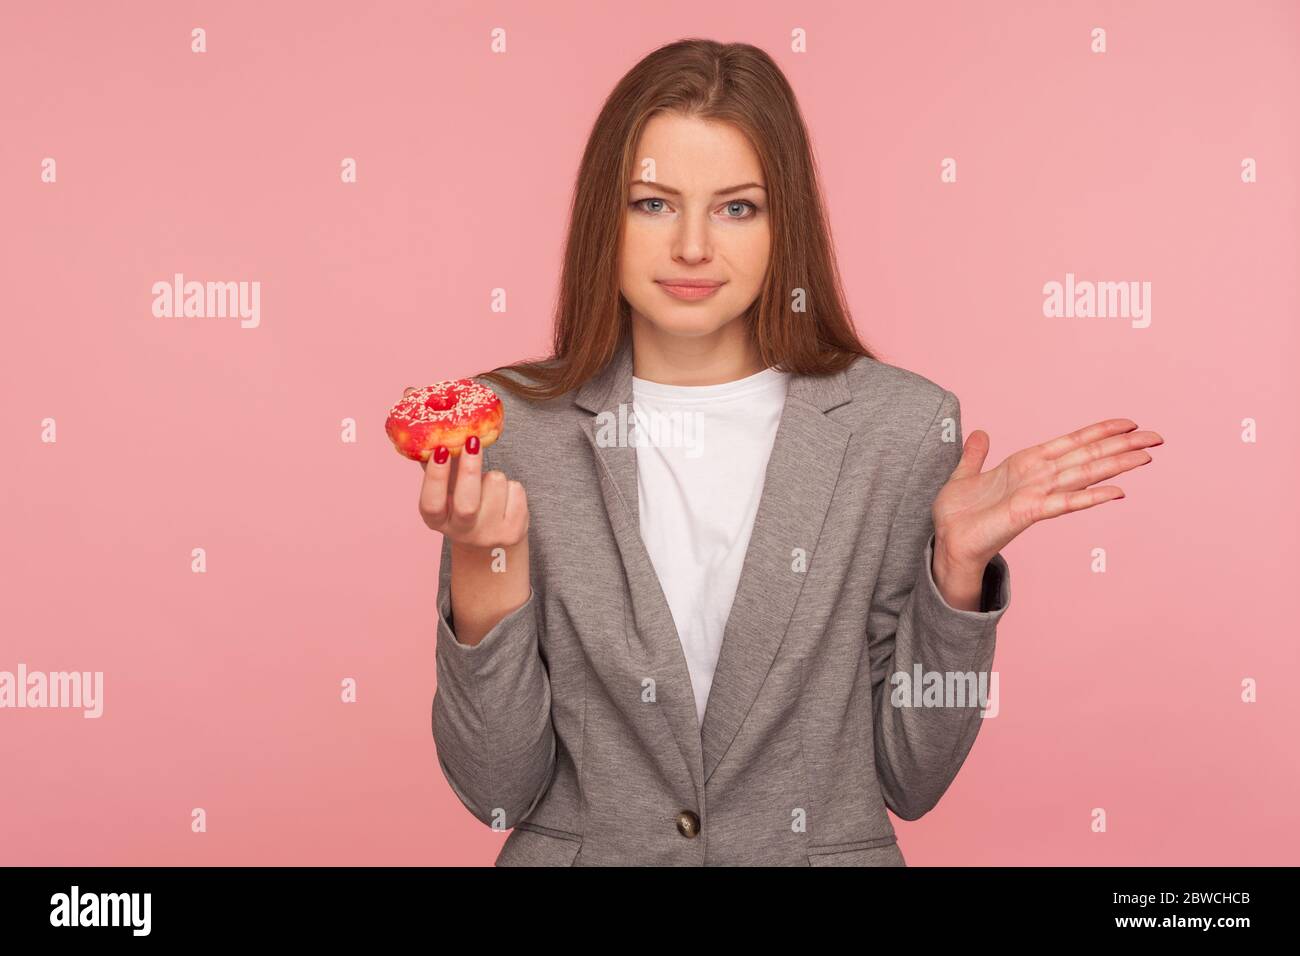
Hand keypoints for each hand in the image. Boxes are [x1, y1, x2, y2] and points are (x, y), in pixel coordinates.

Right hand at [405, 386, 529, 550]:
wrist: (491, 540)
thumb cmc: (461, 496)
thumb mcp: (444, 476)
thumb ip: (430, 442)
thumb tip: (410, 393)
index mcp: (436, 518)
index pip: (431, 502)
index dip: (435, 476)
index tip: (441, 449)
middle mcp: (459, 531)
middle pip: (467, 503)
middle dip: (470, 469)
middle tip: (473, 440)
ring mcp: (488, 534)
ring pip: (495, 486)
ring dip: (494, 473)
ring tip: (488, 481)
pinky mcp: (513, 532)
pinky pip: (516, 492)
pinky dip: (512, 485)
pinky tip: (504, 495)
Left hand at [932, 417, 1163, 572]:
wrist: (947, 541)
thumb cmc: (958, 514)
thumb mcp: (965, 475)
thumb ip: (976, 455)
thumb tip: (979, 433)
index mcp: (1026, 465)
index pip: (1070, 443)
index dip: (1099, 432)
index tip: (1128, 423)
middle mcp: (1038, 478)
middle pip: (1087, 456)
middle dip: (1121, 445)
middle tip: (1157, 437)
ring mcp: (1038, 495)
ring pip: (1084, 475)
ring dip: (1116, 465)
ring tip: (1146, 456)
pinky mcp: (1030, 513)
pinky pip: (1065, 502)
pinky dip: (1091, 496)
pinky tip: (1118, 492)